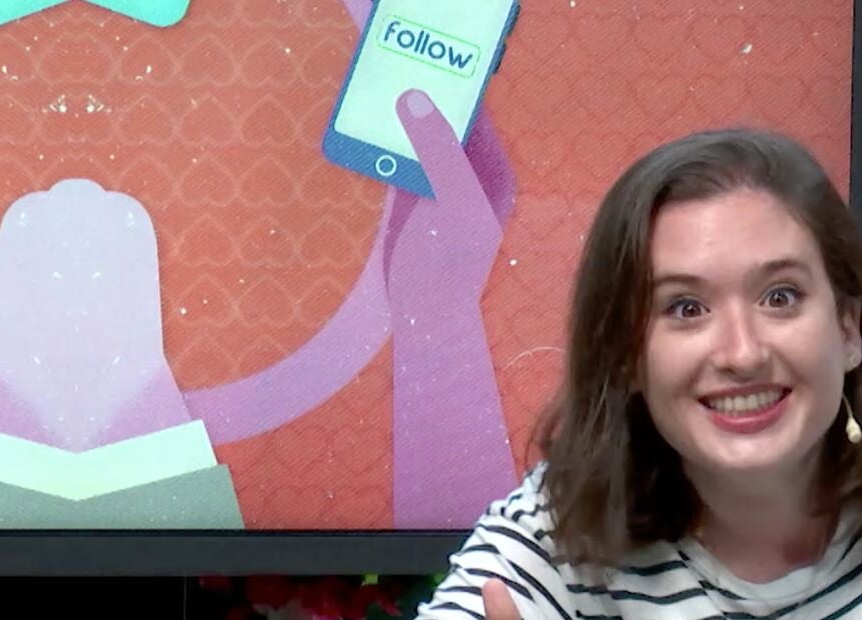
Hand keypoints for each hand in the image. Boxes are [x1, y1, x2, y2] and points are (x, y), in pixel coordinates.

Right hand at [382, 88, 514, 316]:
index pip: (474, 118)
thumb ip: (439, 150)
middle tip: (393, 72)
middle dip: (424, 102)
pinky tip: (369, 127)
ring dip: (401, 120)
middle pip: (446, 125)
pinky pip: (401, 158)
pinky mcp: (412, 198)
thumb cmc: (450, 259)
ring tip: (377, 92)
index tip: (426, 68)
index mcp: (492, 172)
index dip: (453, 92)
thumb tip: (421, 99)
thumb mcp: (451, 199)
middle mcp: (469, 174)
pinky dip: (387, 143)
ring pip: (421, 140)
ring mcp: (439, 185)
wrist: (426, 308)